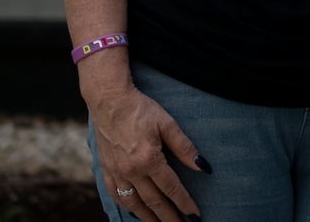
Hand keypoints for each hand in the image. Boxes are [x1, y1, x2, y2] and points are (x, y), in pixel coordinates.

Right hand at [90, 83, 208, 221]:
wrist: (109, 100)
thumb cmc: (140, 109)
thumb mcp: (167, 124)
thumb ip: (184, 147)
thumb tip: (203, 166)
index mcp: (149, 160)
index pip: (172, 188)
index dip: (185, 203)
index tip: (195, 215)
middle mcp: (132, 171)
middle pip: (154, 202)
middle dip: (169, 217)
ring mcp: (117, 172)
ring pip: (134, 204)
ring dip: (148, 217)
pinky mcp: (106, 169)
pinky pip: (117, 195)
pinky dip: (127, 207)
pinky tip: (135, 212)